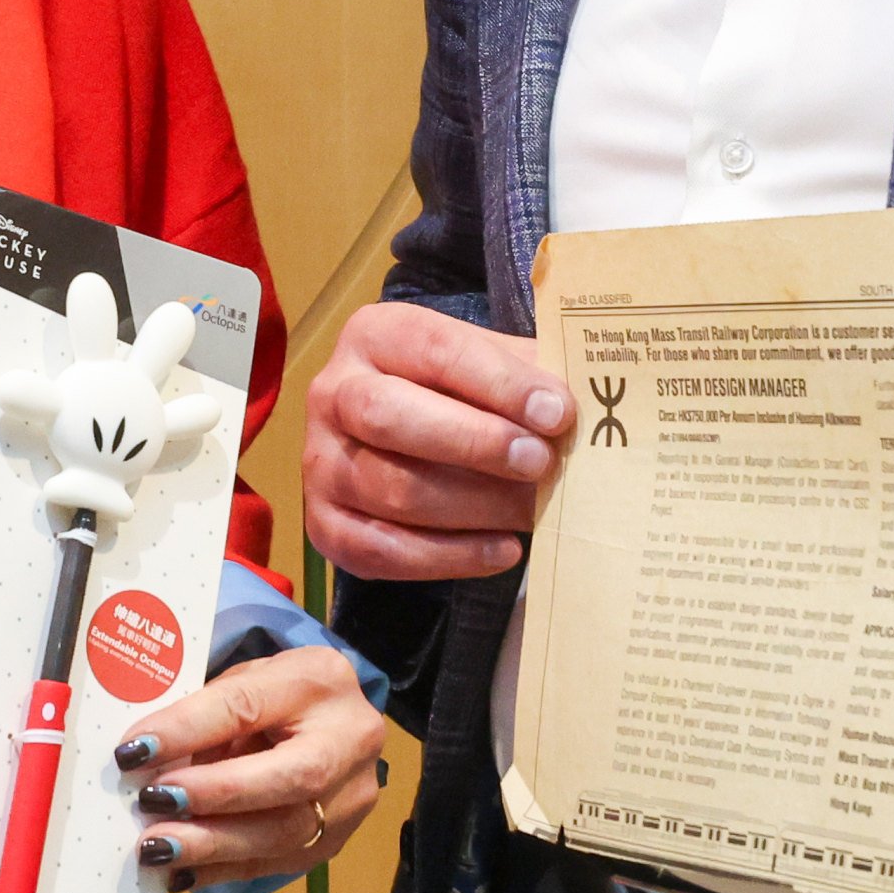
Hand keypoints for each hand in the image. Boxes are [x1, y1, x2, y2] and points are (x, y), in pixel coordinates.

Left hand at [117, 644, 389, 889]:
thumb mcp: (241, 685)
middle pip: (290, 777)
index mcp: (319, 680)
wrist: (331, 725)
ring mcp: (353, 795)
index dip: (188, 730)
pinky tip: (181, 873)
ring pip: (287, 832)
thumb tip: (144, 763)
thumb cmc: (273, 698)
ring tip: (157, 848)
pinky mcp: (339, 839)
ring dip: (213, 845)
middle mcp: (351, 737)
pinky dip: (223, 870)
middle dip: (214, 795)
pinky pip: (278, 863)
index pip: (247, 705)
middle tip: (153, 803)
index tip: (134, 751)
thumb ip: (204, 719)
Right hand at [302, 300, 569, 578]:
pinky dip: (449, 557)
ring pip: (390, 489)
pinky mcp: (324, 524)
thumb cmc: (465, 395)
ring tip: (532, 512)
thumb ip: (529, 376)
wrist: (411, 436)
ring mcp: (321, 461)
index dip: (498, 383)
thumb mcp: (493, 364)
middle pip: (389, 416)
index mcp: (376, 335)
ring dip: (473, 507)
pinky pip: (381, 550)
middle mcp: (334, 392)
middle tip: (540, 463)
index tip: (557, 413)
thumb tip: (573, 408)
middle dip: (474, 443)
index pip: (435, 350)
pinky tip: (503, 550)